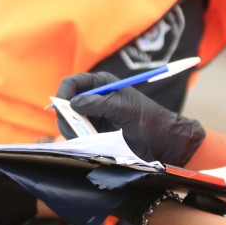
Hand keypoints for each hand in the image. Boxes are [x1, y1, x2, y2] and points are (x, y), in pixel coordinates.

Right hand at [55, 72, 205, 165]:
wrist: (162, 140)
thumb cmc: (148, 119)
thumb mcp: (124, 109)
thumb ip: (99, 104)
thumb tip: (73, 103)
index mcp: (102, 83)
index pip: (72, 83)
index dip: (64, 93)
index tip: (63, 109)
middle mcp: (94, 97)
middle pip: (66, 102)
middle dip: (65, 115)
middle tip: (73, 129)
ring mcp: (93, 114)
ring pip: (69, 119)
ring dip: (70, 129)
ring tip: (84, 137)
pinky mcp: (95, 130)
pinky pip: (76, 132)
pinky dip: (76, 137)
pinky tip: (87, 141)